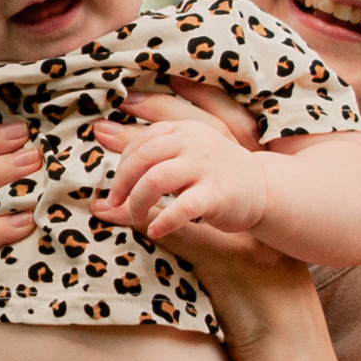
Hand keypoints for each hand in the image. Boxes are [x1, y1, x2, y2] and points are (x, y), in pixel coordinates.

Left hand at [93, 106, 269, 239]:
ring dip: (137, 200)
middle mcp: (194, 141)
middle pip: (143, 156)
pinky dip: (163, 221)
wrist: (264, 191)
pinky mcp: (217, 194)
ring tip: (136, 216)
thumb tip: (96, 177)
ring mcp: (207, 166)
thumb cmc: (213, 177)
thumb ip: (145, 164)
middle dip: (122, 182)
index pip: (142, 141)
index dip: (122, 164)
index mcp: (183, 129)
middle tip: (116, 202)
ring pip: (156, 178)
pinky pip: (182, 207)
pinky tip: (155, 231)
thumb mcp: (181, 161)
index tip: (117, 186)